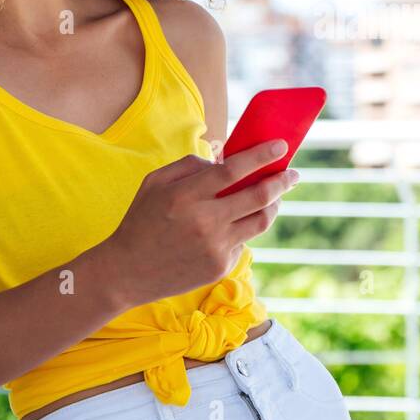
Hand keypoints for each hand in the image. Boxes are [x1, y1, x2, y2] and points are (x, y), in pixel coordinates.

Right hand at [104, 139, 299, 307]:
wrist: (126, 272)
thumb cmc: (141, 221)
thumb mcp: (155, 183)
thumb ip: (191, 166)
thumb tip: (226, 160)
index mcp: (185, 195)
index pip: (233, 170)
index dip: (261, 156)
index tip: (281, 146)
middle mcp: (204, 221)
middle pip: (258, 197)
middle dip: (282, 181)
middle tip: (293, 173)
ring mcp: (215, 247)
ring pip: (261, 221)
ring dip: (274, 205)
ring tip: (277, 196)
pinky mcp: (220, 266)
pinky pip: (244, 241)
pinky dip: (244, 228)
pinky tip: (235, 225)